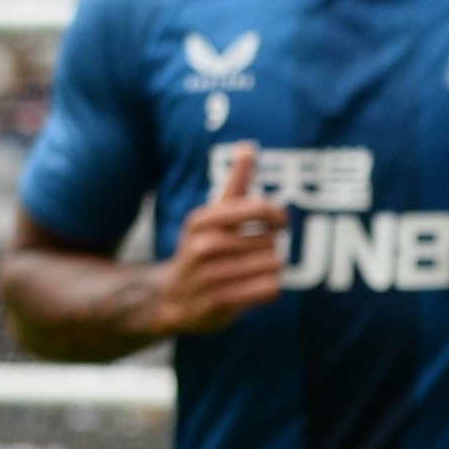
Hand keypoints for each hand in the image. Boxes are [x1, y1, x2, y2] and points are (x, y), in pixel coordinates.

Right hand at [150, 141, 289, 337]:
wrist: (170, 297)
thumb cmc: (202, 249)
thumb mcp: (212, 215)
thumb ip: (235, 182)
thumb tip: (248, 146)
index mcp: (203, 220)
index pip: (261, 208)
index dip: (278, 216)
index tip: (278, 223)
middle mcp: (205, 246)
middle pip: (273, 242)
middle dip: (269, 250)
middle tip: (248, 257)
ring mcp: (211, 276)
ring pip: (275, 266)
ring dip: (270, 271)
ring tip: (246, 274)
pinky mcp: (220, 303)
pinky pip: (271, 290)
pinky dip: (268, 291)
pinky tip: (248, 290)